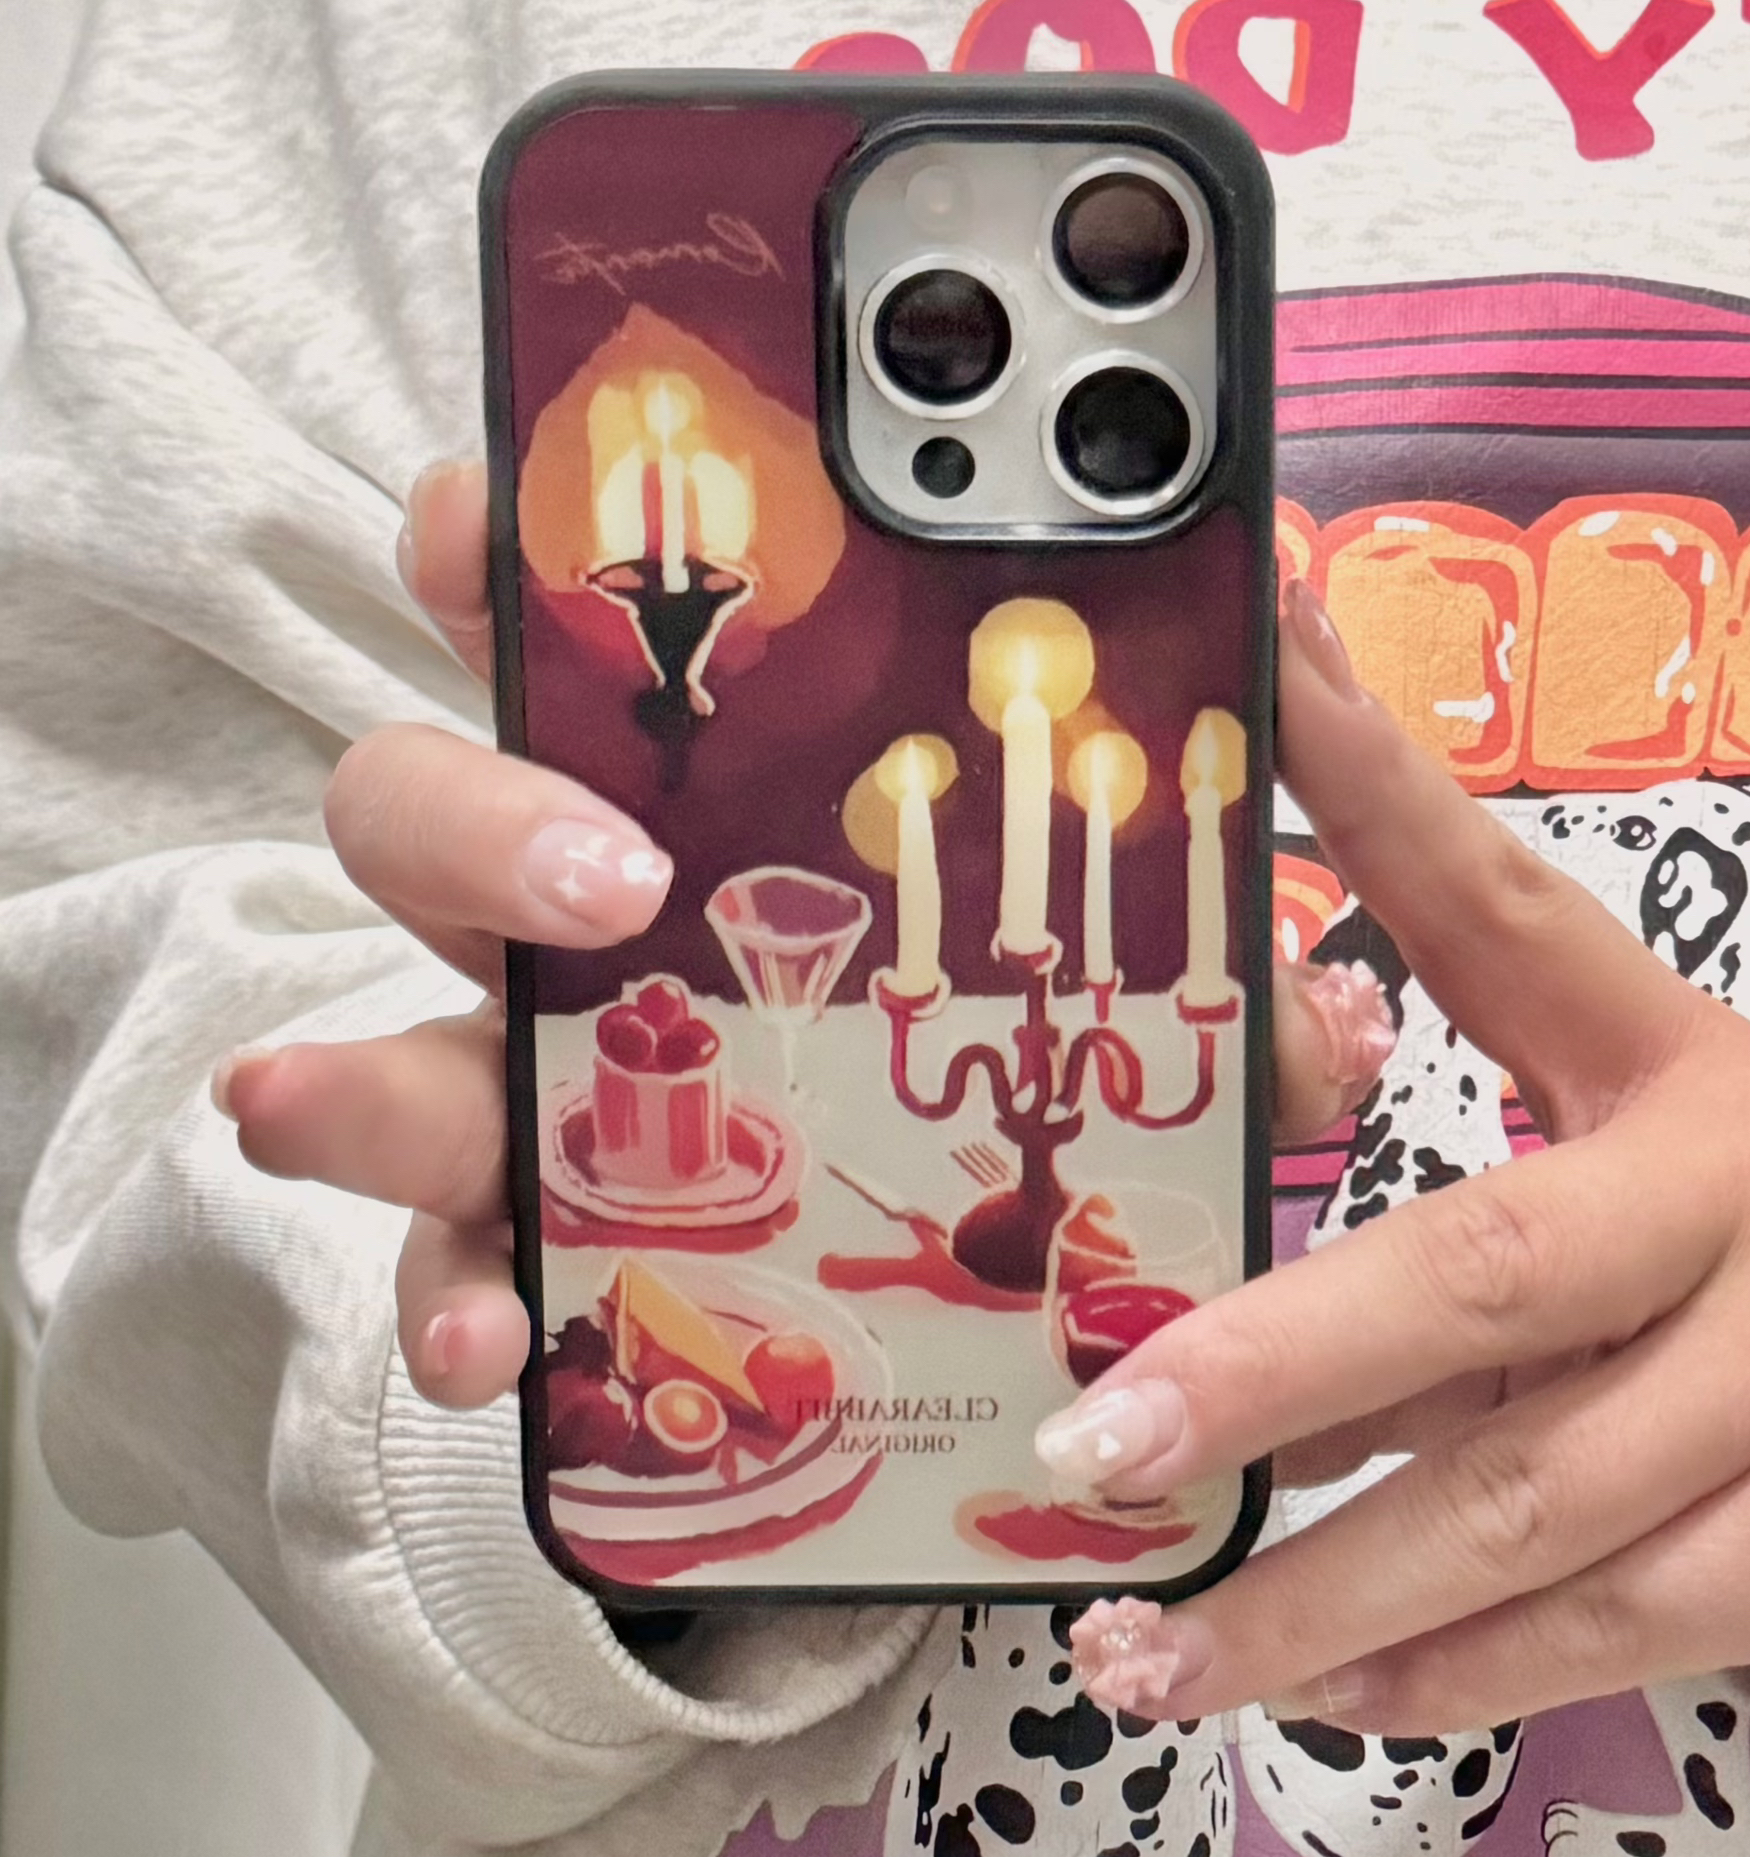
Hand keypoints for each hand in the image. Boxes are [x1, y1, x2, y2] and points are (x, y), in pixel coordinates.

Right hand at [212, 466, 1393, 1406]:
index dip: (510, 550)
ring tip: (314, 1096)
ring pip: (397, 1035)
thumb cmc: (1010, 1067)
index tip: (478, 510)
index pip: (585, 631)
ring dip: (360, 1072)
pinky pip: (457, 1260)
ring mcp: (534, 1078)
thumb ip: (1217, 994)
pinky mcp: (536, 1241)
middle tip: (611, 872)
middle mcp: (584, 913)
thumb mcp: (1139, 1010)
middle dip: (480, 810)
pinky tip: (482, 1346)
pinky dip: (450, 1299)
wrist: (958, 1300)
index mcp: (712, 792)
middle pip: (436, 806)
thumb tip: (1329, 1013)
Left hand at [1048, 579, 1749, 1747]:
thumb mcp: (1634, 1215)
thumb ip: (1452, 1228)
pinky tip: (1303, 1696)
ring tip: (1134, 1645)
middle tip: (1097, 1434)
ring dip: (1306, 1593)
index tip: (1266, 647)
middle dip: (1269, 1370)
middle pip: (1479, 1272)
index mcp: (1681, 1071)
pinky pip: (1585, 1630)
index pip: (1510, 912)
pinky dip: (1426, 1674)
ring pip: (1514, 1503)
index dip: (1381, 786)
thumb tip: (1188, 1320)